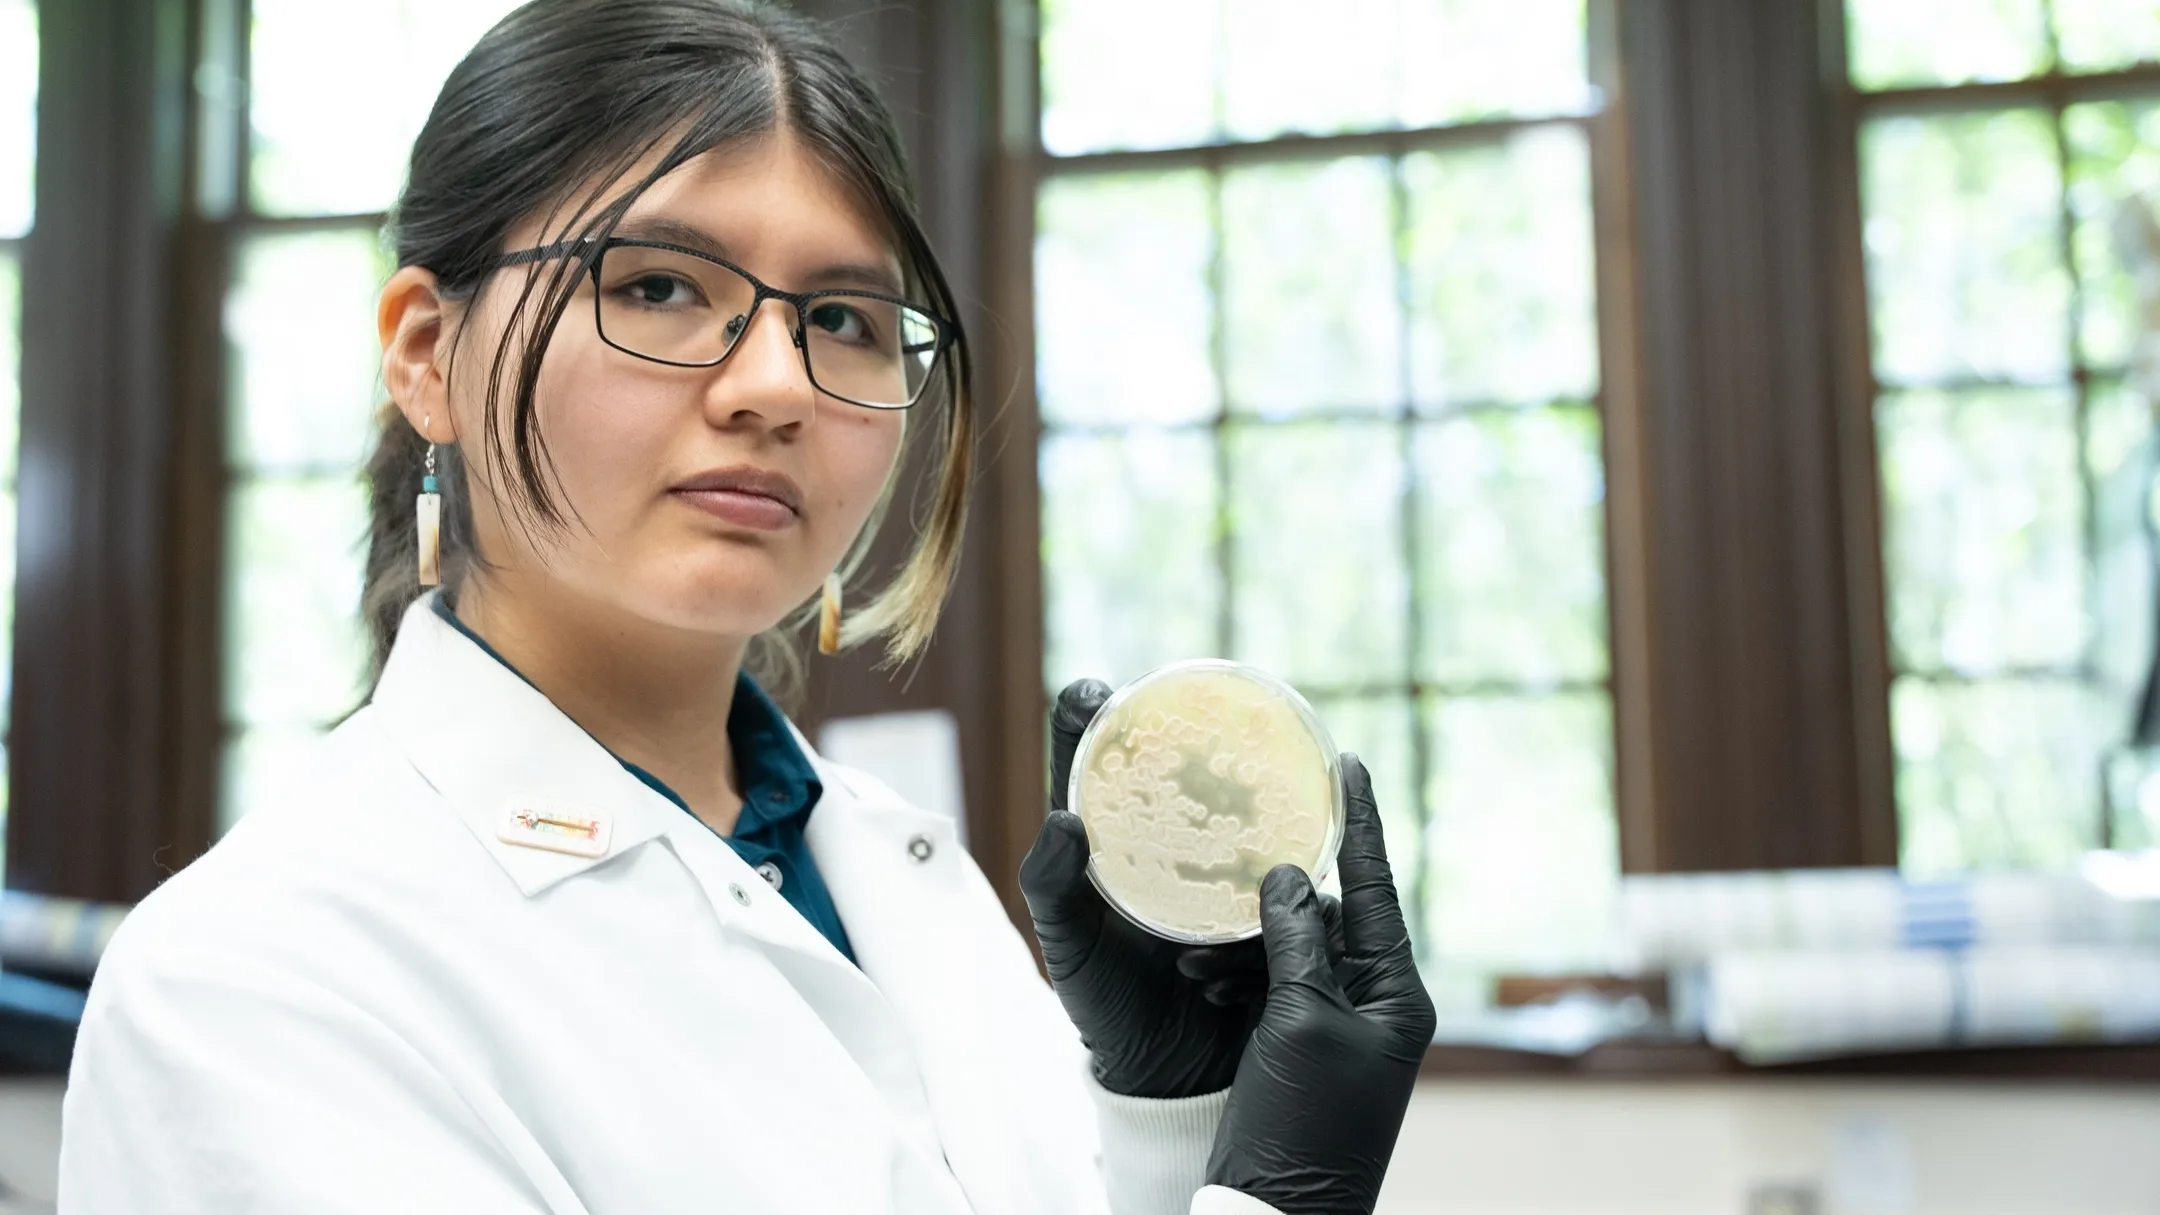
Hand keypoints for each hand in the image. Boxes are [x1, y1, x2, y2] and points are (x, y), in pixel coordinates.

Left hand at [1018, 679, 1270, 1098]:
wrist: (1168, 1077)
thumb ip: (1051, 885)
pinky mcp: (1273, 906)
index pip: (1096, 767)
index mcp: (1114, 847)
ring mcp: (1224, 872)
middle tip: (1176, 713)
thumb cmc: (1106, 1006)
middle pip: (1177, 771)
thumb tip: (1064, 820)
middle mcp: (1170, 845)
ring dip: (1235, 822)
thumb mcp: (1067, 949)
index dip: (1090, 719)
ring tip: (1222, 828)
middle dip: (1177, 734)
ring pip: (1242, 820)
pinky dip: (1267, 899)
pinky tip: (1243, 924)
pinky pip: (1286, 883)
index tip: (1092, 693)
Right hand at [1204, 755, 1435, 1214]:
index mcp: (1395, 992)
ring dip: (1244, 939)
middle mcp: (1375, 1001)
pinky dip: (1237, 972)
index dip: (1360, 822)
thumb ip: (1296, 941)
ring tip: (1201, 953)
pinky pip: (1271, 983)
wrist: (1276, 1212)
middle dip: (1274, 893)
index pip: (1373, 888)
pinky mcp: (1300, 1045)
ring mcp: (1338, 1025)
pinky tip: (1201, 972)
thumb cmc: (1302, 1125)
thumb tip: (1287, 873)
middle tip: (1232, 857)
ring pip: (1291, 947)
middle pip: (1327, 912)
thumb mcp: (1300, 1021)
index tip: (1348, 761)